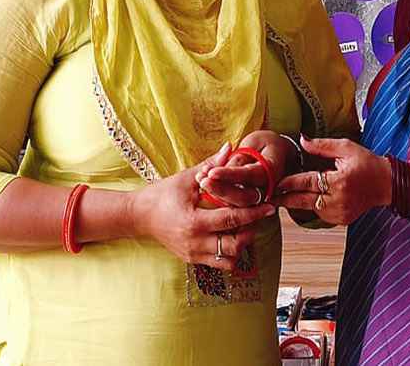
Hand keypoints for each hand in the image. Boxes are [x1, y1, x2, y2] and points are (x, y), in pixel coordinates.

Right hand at [129, 143, 276, 269]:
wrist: (139, 216)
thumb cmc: (162, 194)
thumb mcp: (186, 178)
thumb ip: (211, 165)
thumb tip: (230, 147)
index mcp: (193, 221)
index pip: (232, 219)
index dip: (254, 213)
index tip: (269, 206)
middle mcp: (194, 242)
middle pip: (235, 245)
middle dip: (251, 231)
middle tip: (256, 216)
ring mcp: (193, 254)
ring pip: (229, 259)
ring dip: (242, 244)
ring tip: (244, 226)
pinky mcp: (192, 259)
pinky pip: (219, 263)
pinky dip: (230, 251)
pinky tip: (232, 235)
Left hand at [197, 131, 294, 206]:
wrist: (278, 153)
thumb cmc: (266, 143)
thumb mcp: (256, 141)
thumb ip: (241, 156)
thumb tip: (223, 162)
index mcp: (271, 171)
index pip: (247, 176)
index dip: (229, 175)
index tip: (211, 173)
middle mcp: (267, 189)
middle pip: (242, 197)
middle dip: (220, 189)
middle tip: (202, 180)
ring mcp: (259, 198)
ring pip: (237, 205)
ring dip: (216, 193)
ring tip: (200, 179)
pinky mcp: (250, 203)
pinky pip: (234, 206)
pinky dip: (218, 197)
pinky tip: (204, 185)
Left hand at [274, 137, 390, 224]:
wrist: (386, 183)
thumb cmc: (367, 163)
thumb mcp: (346, 147)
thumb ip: (322, 145)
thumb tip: (302, 140)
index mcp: (339, 181)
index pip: (307, 183)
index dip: (288, 183)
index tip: (273, 183)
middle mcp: (339, 200)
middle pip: (303, 201)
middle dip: (284, 198)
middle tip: (268, 196)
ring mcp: (340, 213)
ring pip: (311, 208)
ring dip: (299, 201)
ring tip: (285, 194)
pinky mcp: (342, 220)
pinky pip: (321, 213)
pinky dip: (314, 205)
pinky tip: (315, 196)